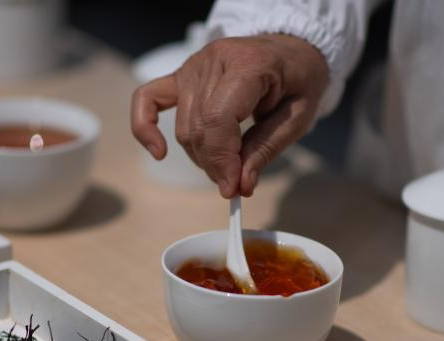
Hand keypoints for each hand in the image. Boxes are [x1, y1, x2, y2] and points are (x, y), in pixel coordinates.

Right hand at [131, 34, 328, 197]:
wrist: (290, 49)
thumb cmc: (299, 80)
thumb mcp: (297, 117)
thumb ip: (266, 149)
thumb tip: (240, 185)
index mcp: (248, 64)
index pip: (218, 118)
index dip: (221, 159)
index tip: (233, 189)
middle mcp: (213, 60)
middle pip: (198, 127)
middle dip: (215, 165)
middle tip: (235, 185)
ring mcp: (192, 65)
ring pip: (183, 127)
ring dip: (200, 157)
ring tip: (225, 168)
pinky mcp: (180, 75)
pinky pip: (147, 99)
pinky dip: (145, 127)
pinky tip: (159, 152)